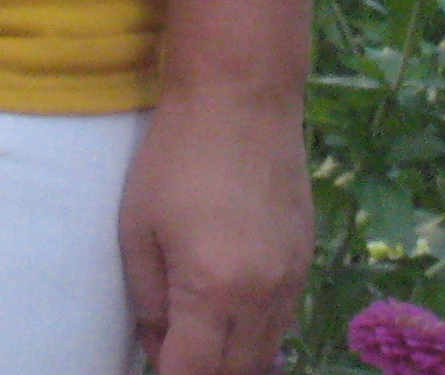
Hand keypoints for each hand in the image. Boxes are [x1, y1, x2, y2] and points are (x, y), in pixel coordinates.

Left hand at [117, 82, 312, 374]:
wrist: (241, 96)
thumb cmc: (175, 155)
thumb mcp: (138, 228)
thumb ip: (148, 302)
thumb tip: (159, 347)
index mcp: (213, 290)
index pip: (193, 373)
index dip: (168, 374)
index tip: (153, 360)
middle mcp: (263, 296)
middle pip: (237, 374)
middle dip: (201, 372)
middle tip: (172, 347)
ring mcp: (293, 280)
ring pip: (267, 354)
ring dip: (232, 359)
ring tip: (198, 334)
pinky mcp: (306, 261)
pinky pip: (283, 322)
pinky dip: (256, 332)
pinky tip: (229, 309)